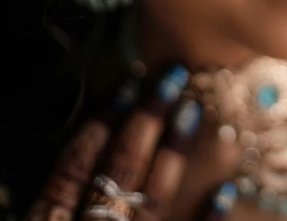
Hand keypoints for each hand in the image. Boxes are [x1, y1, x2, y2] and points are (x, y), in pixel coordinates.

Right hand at [23, 66, 234, 220]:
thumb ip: (60, 196)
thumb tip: (91, 140)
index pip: (73, 168)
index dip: (100, 123)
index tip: (128, 84)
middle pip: (118, 172)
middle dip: (146, 121)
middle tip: (172, 78)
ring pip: (153, 200)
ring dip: (173, 154)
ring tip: (193, 111)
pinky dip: (207, 218)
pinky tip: (226, 188)